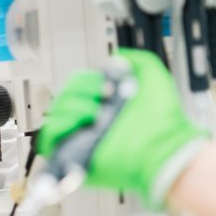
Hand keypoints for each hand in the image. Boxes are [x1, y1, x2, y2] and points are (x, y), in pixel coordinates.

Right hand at [37, 48, 206, 207]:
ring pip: (55, 115)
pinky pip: (50, 139)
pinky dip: (59, 125)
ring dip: (71, 106)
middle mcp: (91, 122)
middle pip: (63, 98)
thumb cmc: (165, 119)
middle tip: (99, 94)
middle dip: (77, 89)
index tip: (102, 82)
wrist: (165, 146)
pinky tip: (84, 121)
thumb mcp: (153, 75)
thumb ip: (136, 60)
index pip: (76, 87)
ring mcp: (82, 139)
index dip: (84, 80)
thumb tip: (116, 59)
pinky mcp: (75, 156)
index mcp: (104, 105)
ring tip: (94, 111)